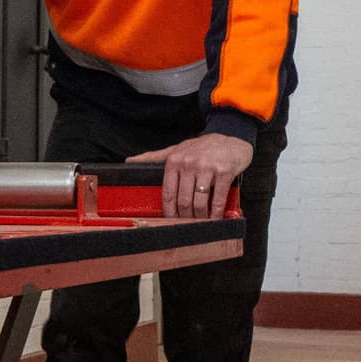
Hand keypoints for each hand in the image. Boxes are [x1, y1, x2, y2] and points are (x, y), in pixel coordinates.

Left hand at [135, 132, 252, 218]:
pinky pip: (218, 198)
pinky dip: (216, 212)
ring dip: (201, 217)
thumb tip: (129, 161)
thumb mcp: (176, 149)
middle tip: (188, 225)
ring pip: (199, 202)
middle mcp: (189, 164)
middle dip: (185, 218)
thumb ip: (154, 157)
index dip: (169, 211)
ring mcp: (207, 167)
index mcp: (174, 161)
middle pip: (183, 201)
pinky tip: (216, 217)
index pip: (168, 193)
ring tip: (202, 221)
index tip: (171, 221)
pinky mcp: (224, 171)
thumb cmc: (202, 147)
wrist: (231, 137)